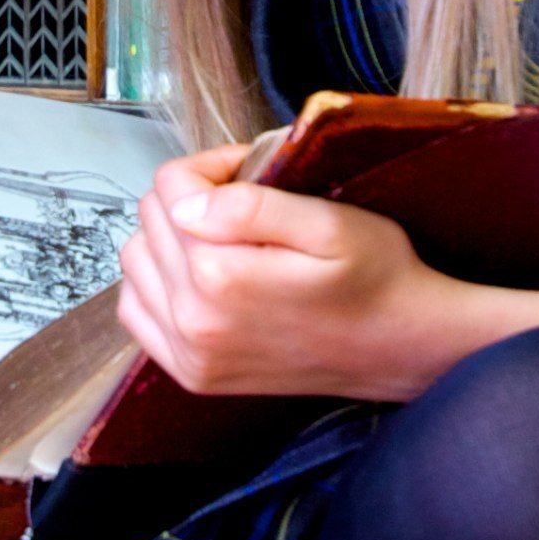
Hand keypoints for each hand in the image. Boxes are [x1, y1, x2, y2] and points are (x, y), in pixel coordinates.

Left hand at [113, 148, 538, 401]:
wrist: (402, 347)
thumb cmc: (377, 278)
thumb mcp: (330, 223)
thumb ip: (252, 207)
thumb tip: (184, 203)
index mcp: (221, 277)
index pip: (170, 186)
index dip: (210, 167)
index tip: (247, 173)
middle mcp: (194, 320)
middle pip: (151, 219)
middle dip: (191, 199)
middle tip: (243, 203)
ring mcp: (190, 353)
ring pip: (136, 261)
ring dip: (171, 239)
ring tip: (225, 239)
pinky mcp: (193, 373)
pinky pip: (137, 312)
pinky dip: (158, 285)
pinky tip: (200, 278)